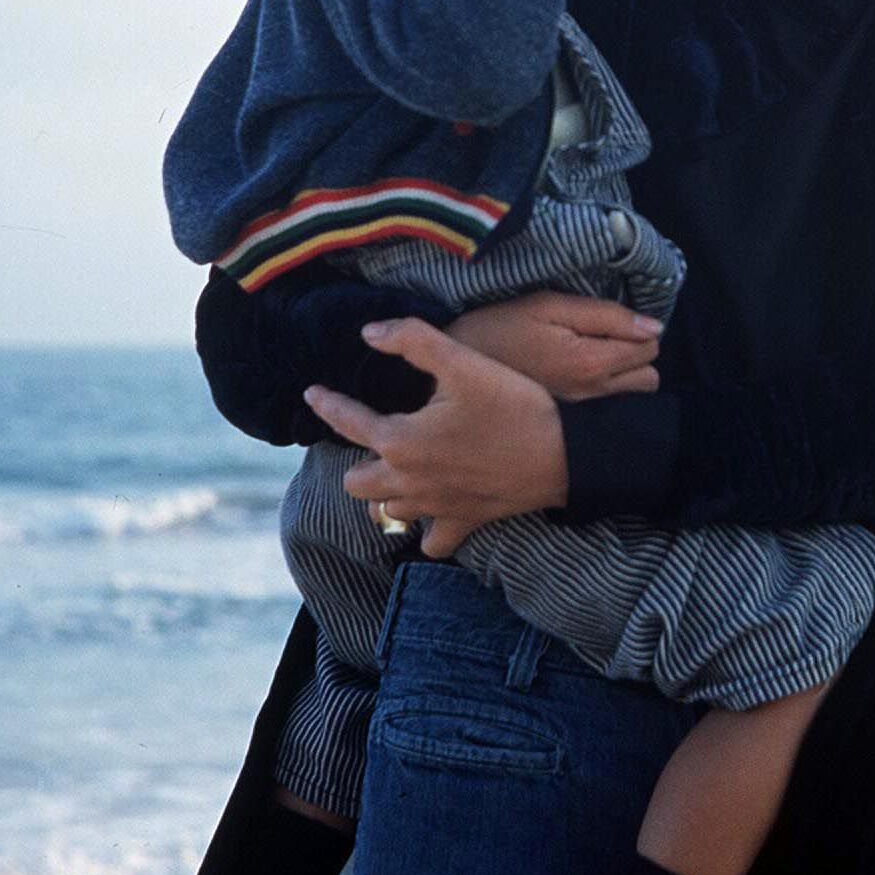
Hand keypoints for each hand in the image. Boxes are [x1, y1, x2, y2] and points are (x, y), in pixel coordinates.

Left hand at [305, 318, 568, 558]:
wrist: (562, 453)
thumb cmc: (512, 404)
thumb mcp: (463, 361)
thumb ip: (412, 341)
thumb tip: (369, 332)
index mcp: (401, 441)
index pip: (347, 422)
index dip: (327, 404)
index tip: (312, 393)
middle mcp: (408, 481)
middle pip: (356, 482)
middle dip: (357, 461)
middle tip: (373, 440)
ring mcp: (434, 508)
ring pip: (386, 513)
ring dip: (384, 495)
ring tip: (395, 474)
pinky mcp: (463, 523)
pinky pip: (430, 541)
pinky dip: (425, 531)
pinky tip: (431, 514)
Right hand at [450, 290, 662, 398]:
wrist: (450, 369)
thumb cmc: (497, 328)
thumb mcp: (548, 305)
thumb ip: (605, 315)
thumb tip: (653, 326)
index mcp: (590, 363)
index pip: (650, 349)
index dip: (639, 330)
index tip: (615, 322)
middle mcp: (591, 396)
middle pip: (649, 379)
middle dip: (639, 357)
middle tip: (609, 339)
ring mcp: (579, 415)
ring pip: (632, 399)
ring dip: (626, 378)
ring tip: (597, 357)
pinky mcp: (566, 424)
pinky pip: (608, 412)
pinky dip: (606, 395)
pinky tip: (582, 378)